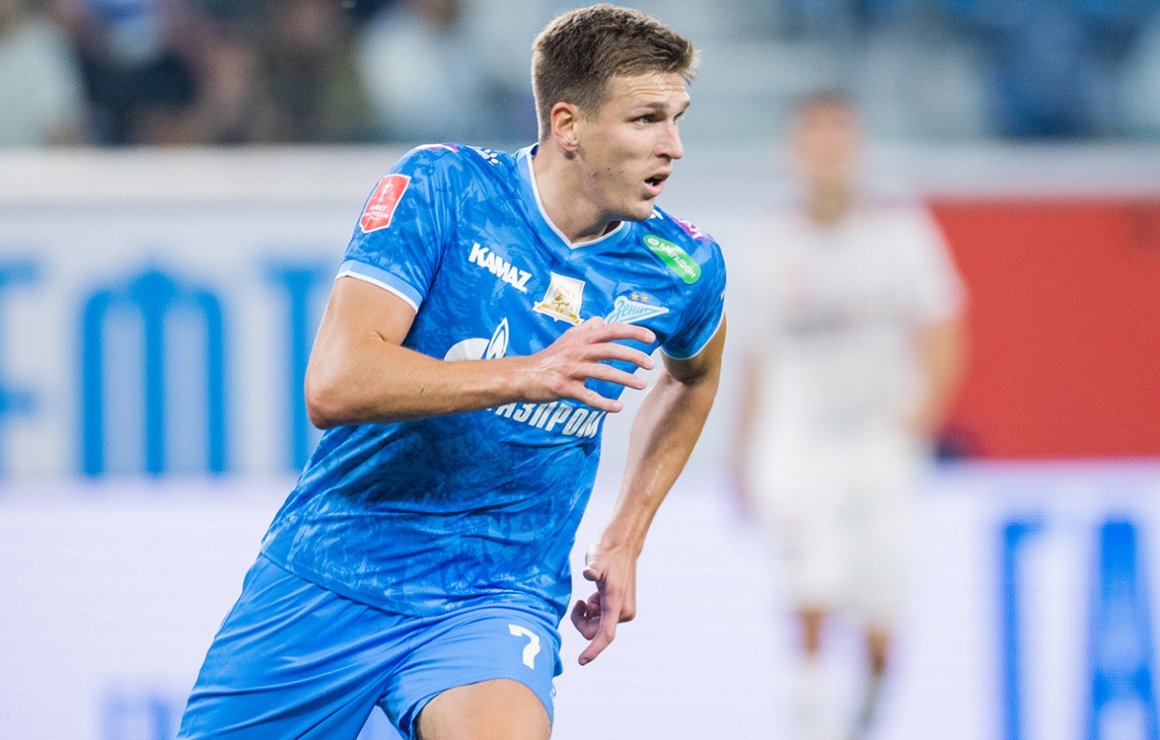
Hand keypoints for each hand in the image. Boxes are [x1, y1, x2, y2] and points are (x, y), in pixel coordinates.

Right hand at [522, 318, 655, 412]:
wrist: (522, 375)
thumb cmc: (548, 358)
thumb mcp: (567, 339)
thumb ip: (586, 329)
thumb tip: (602, 320)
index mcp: (581, 338)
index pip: (611, 330)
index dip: (633, 332)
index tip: (651, 337)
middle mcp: (577, 351)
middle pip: (610, 350)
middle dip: (633, 356)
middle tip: (650, 365)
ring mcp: (570, 369)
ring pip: (602, 372)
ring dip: (624, 379)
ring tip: (641, 385)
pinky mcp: (563, 387)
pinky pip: (587, 395)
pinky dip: (603, 402)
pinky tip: (617, 408)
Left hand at [570, 540, 637, 665]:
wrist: (621, 547)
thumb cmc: (606, 553)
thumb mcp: (596, 558)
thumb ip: (593, 567)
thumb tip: (589, 573)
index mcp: (616, 603)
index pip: (605, 634)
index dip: (594, 649)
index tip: (581, 660)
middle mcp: (623, 612)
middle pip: (594, 632)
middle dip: (582, 621)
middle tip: (580, 602)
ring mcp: (624, 612)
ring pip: (597, 628)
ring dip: (589, 615)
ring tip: (591, 596)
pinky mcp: (622, 611)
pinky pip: (601, 622)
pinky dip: (594, 612)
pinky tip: (597, 596)